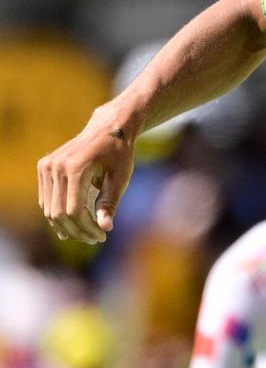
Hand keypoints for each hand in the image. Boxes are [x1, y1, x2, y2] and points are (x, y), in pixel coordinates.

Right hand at [38, 120, 135, 243]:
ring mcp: (47, 166)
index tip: (102, 237)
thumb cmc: (119, 154)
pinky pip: (46, 199)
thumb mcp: (120, 178)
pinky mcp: (44, 167)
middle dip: (77, 230)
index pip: (73, 211)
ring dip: (66, 225)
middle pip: (58, 213)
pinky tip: (73, 224)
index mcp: (75, 169)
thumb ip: (110, 203)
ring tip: (86, 234)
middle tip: (94, 239)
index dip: (87, 228)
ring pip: (49, 209)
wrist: (107, 129)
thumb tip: (105, 228)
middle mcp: (56, 167)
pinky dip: (58, 213)